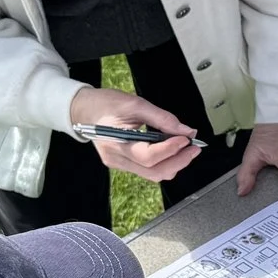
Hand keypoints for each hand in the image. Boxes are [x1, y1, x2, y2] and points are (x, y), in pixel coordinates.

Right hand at [70, 85, 200, 182]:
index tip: (186, 139)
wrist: (83, 110)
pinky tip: (171, 150)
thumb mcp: (135, 103)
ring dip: (174, 163)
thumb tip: (185, 130)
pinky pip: (147, 170)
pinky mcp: (122, 164)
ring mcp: (119, 164)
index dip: (171, 149)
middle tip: (194, 148)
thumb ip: (162, 118)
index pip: (148, 156)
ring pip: (153, 174)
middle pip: (154, 172)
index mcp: (116, 143)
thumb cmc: (105, 104)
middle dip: (179, 161)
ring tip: (185, 148)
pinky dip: (164, 162)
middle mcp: (117, 159)